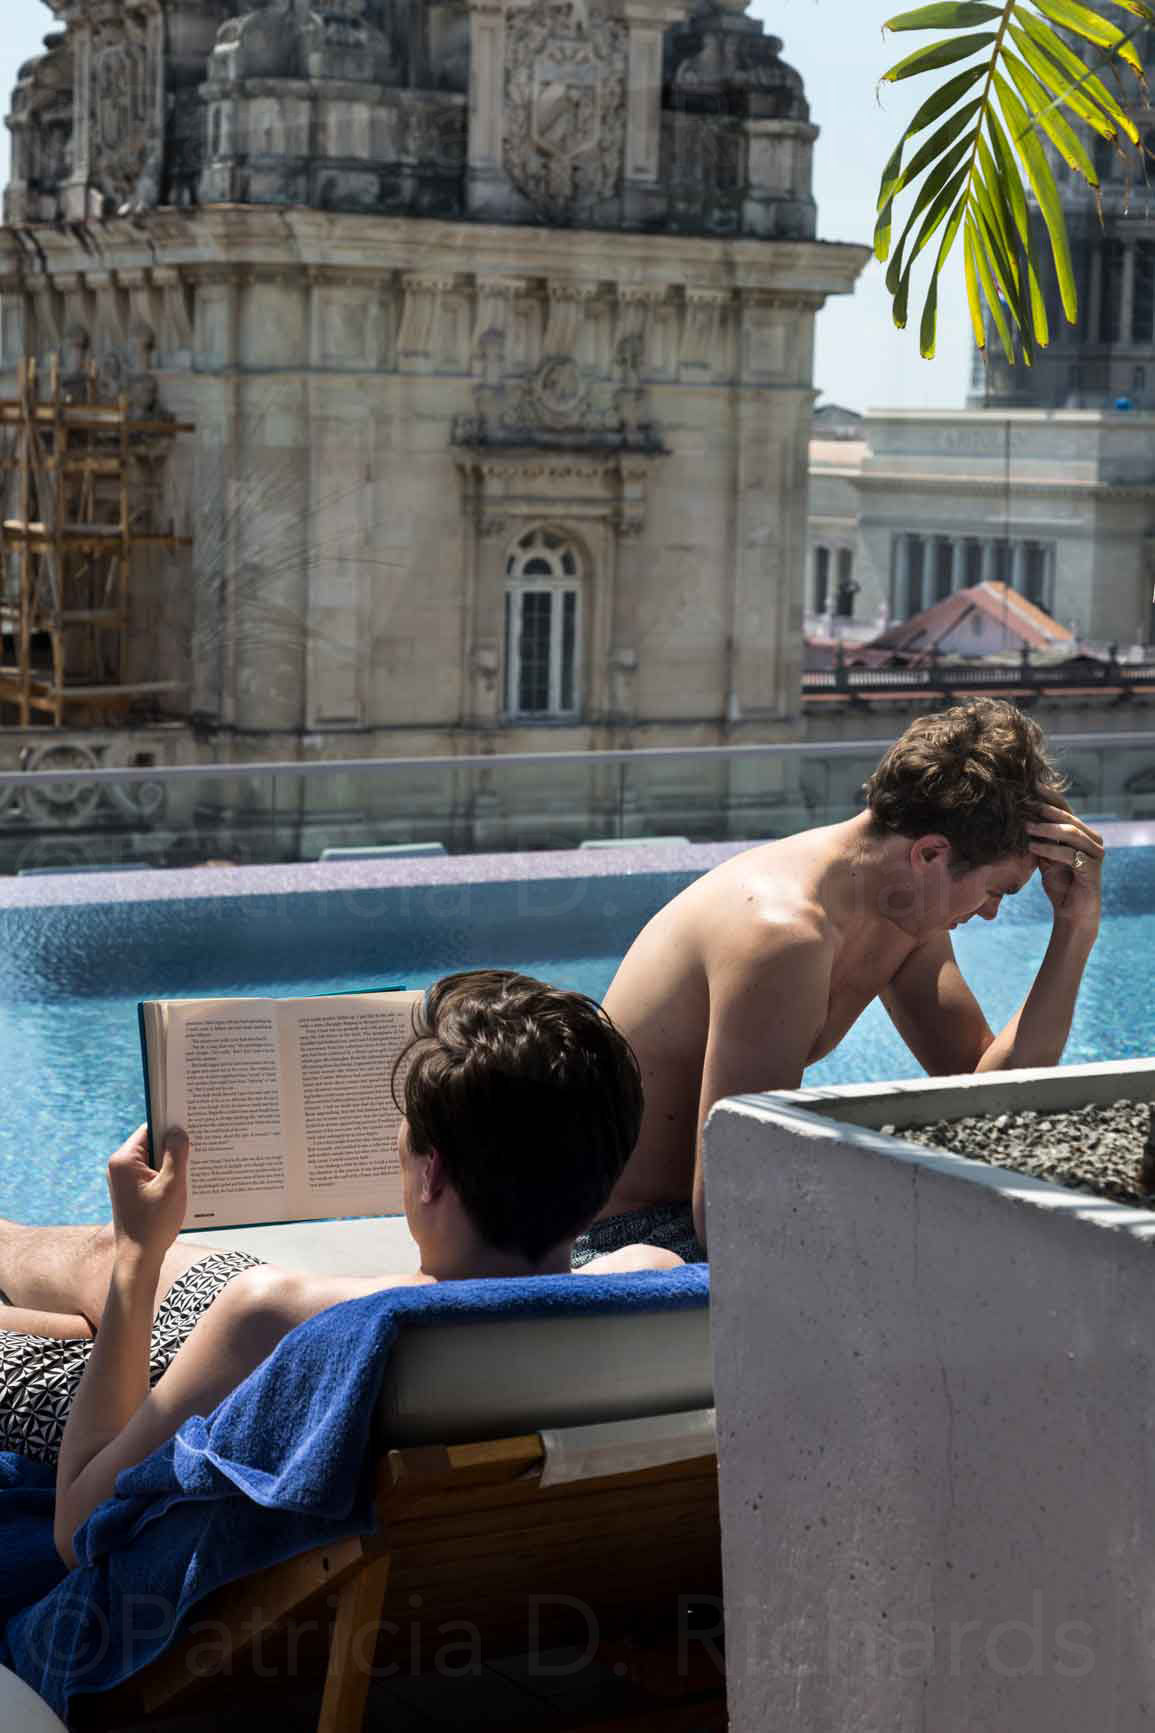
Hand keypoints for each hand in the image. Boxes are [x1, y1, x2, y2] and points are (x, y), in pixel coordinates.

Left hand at [106, 1125, 189, 1262]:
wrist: (139, 1259)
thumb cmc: (155, 1224)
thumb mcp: (172, 1185)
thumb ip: (175, 1154)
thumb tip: (178, 1130)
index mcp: (124, 1160)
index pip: (150, 1128)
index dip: (171, 1124)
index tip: (192, 1122)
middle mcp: (120, 1167)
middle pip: (152, 1143)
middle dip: (174, 1144)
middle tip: (199, 1143)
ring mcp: (124, 1180)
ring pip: (154, 1159)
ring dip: (173, 1162)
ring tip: (195, 1164)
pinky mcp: (132, 1192)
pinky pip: (152, 1174)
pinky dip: (168, 1175)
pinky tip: (185, 1182)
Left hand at [1026, 803, 1103, 937]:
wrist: (1072, 913)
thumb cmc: (1060, 884)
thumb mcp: (1046, 858)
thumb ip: (1040, 840)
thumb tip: (1020, 819)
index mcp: (1083, 834)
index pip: (1067, 810)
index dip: (1050, 798)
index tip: (1032, 787)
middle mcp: (1093, 840)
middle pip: (1070, 818)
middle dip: (1046, 810)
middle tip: (1026, 804)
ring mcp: (1095, 854)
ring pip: (1071, 833)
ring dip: (1046, 829)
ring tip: (1025, 826)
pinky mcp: (1092, 869)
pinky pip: (1069, 854)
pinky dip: (1049, 849)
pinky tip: (1032, 846)